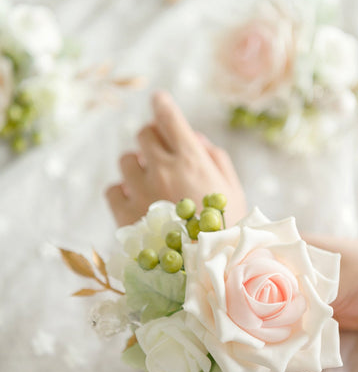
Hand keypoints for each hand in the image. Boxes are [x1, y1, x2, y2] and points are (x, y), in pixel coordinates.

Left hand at [106, 91, 246, 226]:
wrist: (209, 272)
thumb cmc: (228, 228)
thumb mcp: (232, 189)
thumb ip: (215, 157)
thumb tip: (195, 139)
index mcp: (192, 159)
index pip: (169, 117)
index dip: (162, 104)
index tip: (159, 100)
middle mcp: (163, 169)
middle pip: (143, 134)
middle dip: (152, 139)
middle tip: (160, 154)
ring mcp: (141, 191)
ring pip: (125, 160)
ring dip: (137, 166)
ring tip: (151, 185)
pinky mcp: (124, 215)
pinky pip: (112, 189)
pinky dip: (122, 192)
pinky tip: (136, 203)